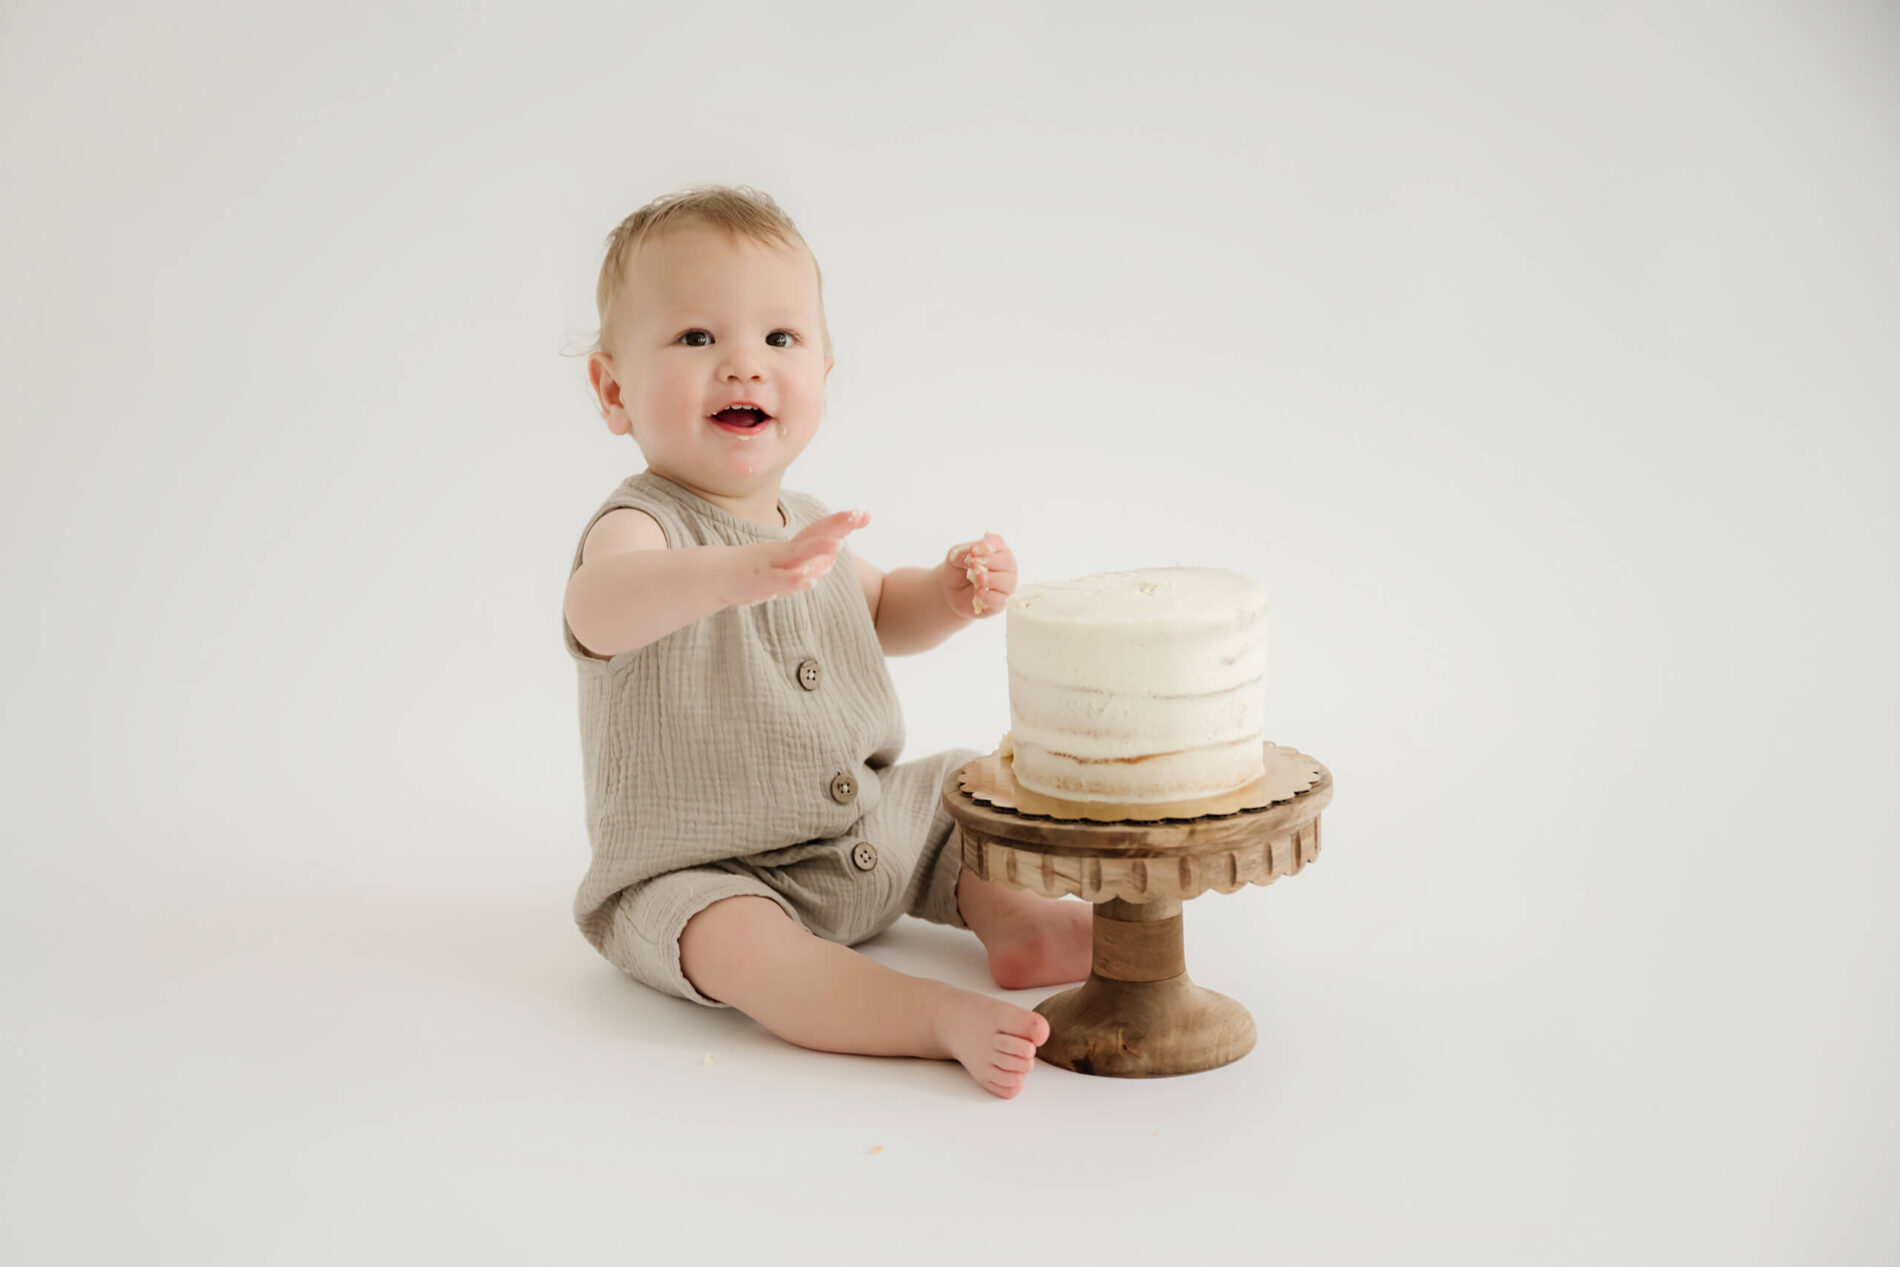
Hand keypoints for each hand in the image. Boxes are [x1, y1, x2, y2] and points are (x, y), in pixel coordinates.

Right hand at [722, 509, 868, 608]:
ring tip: (838, 545)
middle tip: (859, 515)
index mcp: (791, 547)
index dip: (841, 521)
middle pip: (814, 535)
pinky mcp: (759, 582)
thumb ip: (809, 563)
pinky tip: (808, 581)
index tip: (865, 513)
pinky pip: (778, 581)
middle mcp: (784, 551)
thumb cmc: (754, 571)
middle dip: (836, 526)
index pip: (820, 530)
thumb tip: (831, 560)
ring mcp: (771, 564)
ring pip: (796, 556)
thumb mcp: (785, 567)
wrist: (714, 575)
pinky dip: (792, 581)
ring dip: (816, 550)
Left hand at [941, 531, 1015, 618]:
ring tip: (978, 579)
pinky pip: (1001, 600)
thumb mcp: (954, 558)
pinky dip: (991, 596)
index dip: (988, 544)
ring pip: (1008, 581)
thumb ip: (962, 553)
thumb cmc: (957, 571)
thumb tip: (972, 556)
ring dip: (993, 579)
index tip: (973, 550)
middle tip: (974, 564)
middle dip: (992, 561)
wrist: (951, 593)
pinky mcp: (1000, 602)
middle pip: (1007, 560)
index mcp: (995, 551)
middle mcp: (1005, 567)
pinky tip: (979, 593)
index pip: (998, 542)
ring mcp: (1005, 585)